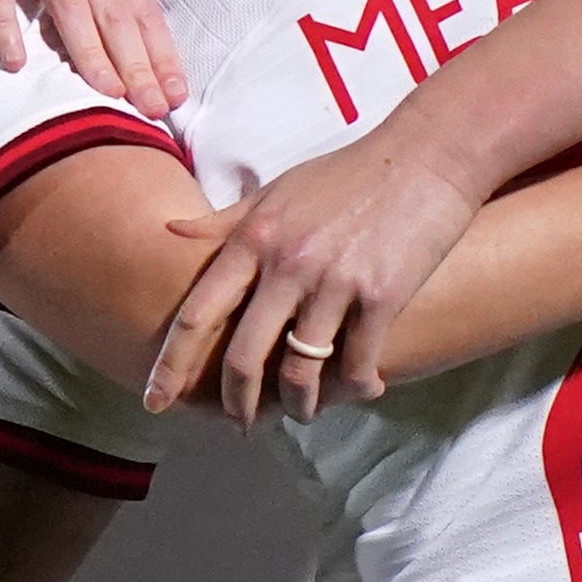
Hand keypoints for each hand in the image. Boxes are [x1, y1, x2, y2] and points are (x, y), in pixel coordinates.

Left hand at [144, 127, 481, 423]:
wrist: (428, 154)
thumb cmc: (348, 173)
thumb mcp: (277, 191)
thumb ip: (223, 221)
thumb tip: (166, 232)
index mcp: (253, 237)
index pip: (197, 314)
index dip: (170, 365)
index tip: (153, 401)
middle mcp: (286, 263)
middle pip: (243, 357)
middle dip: (235, 404)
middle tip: (238, 426)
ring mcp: (334, 282)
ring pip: (300, 373)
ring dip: (298, 407)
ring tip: (302, 414)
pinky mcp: (382, 296)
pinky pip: (357, 365)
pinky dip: (355, 388)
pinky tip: (361, 391)